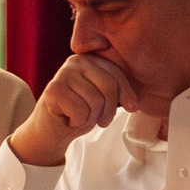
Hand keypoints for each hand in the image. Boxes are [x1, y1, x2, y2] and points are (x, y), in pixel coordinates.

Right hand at [7, 54, 137, 165]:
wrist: (50, 130)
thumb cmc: (77, 112)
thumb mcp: (102, 96)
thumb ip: (115, 89)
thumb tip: (139, 100)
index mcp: (90, 59)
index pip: (117, 75)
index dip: (128, 94)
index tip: (131, 107)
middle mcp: (75, 61)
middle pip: (109, 87)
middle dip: (109, 110)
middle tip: (102, 121)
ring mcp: (62, 74)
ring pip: (95, 101)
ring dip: (91, 118)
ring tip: (81, 118)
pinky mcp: (53, 89)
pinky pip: (81, 110)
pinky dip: (78, 122)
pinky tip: (69, 119)